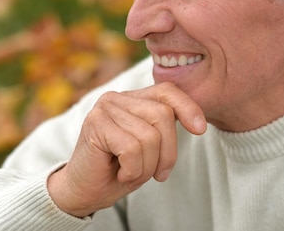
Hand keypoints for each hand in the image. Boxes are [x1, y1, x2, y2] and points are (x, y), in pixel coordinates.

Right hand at [47, 82, 206, 217]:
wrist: (83, 192)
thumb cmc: (118, 170)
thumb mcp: (150, 149)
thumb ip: (164, 129)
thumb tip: (198, 121)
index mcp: (132, 99)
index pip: (167, 91)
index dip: (188, 108)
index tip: (200, 130)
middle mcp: (116, 98)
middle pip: (163, 115)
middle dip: (167, 152)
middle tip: (154, 173)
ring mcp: (104, 108)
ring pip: (149, 136)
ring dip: (146, 166)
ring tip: (129, 172)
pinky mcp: (95, 124)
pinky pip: (132, 149)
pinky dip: (132, 169)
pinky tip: (119, 172)